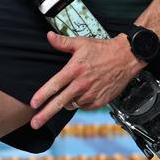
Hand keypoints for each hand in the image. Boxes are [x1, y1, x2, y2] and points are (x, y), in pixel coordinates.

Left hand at [28, 32, 144, 128]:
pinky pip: (83, 106)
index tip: (33, 104)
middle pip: (60, 102)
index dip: (42, 95)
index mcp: (75, 70)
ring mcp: (91, 94)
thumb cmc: (103, 50)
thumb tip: (49, 36)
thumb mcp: (81, 43)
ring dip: (66, 102)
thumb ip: (63, 42)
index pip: (55, 85)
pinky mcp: (100, 101)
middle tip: (34, 124)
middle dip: (45, 114)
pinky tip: (83, 93)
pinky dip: (80, 103)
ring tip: (71, 91)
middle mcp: (82, 84)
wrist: (126, 58)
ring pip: (71, 104)